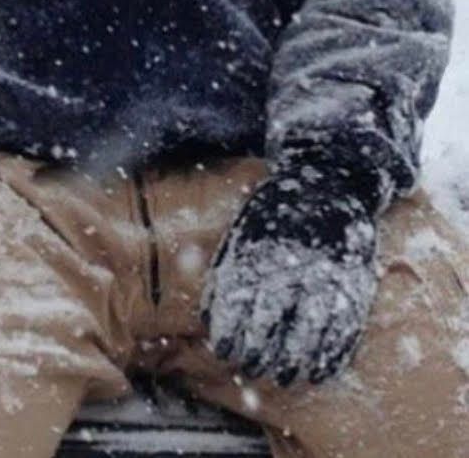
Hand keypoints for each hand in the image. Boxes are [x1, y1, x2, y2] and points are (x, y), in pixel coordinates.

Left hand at [202, 143, 384, 385]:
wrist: (330, 182)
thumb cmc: (276, 212)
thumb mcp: (245, 230)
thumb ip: (227, 270)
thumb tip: (207, 318)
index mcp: (261, 248)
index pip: (240, 299)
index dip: (232, 329)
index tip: (224, 351)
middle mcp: (292, 264)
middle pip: (271, 319)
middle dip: (259, 350)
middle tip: (251, 368)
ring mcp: (326, 275)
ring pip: (308, 330)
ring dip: (294, 361)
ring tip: (283, 379)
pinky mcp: (354, 284)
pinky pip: (343, 328)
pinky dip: (331, 355)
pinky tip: (318, 372)